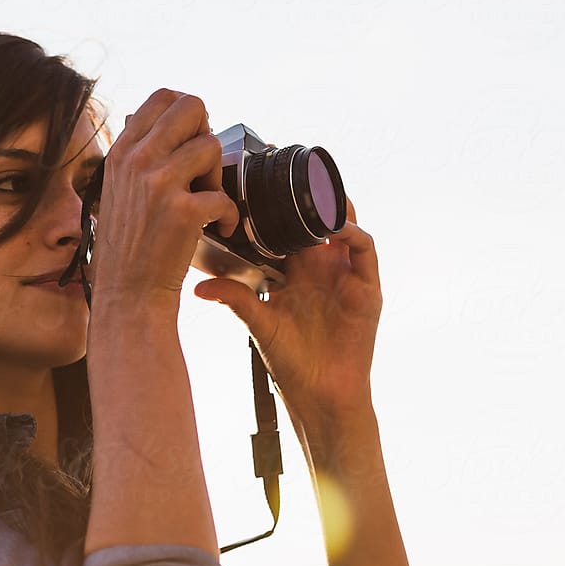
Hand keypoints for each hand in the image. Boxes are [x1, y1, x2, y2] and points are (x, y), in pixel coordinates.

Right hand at [89, 89, 239, 308]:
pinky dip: (230, 216)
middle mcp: (138, 160)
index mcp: (122, 151)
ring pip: (212, 146)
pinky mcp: (183, 212)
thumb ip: (135, 156)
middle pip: (192, 107)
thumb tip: (153, 120)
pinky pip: (224, 196)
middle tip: (203, 167)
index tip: (191, 140)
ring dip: (217, 177)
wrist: (128, 294)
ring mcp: (160, 184)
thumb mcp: (116, 190)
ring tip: (207, 203)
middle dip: (206, 133)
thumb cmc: (127, 247)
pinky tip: (220, 229)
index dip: (187, 114)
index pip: (162, 98)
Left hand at [192, 196, 381, 427]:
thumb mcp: (258, 323)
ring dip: (332, 206)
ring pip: (344, 225)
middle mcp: (320, 268)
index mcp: (293, 272)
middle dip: (307, 194)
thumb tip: (198, 288)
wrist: (320, 395)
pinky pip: (364, 248)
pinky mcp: (366, 287)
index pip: (287, 227)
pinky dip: (351, 233)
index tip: (258, 182)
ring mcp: (345, 275)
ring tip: (314, 190)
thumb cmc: (290, 363)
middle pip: (317, 218)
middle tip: (288, 170)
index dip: (277, 205)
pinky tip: (333, 227)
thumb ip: (234, 299)